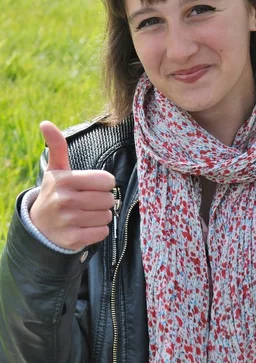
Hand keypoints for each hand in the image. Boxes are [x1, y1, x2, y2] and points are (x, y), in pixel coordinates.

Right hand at [30, 121, 115, 249]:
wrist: (39, 226)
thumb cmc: (55, 193)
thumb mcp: (55, 170)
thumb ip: (57, 146)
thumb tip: (45, 123)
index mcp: (65, 180)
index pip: (107, 180)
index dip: (103, 183)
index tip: (92, 185)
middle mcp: (65, 200)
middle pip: (109, 199)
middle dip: (103, 200)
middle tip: (88, 201)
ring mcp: (69, 221)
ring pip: (107, 216)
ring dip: (100, 215)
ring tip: (85, 213)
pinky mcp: (73, 239)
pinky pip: (102, 232)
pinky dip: (98, 230)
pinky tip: (85, 226)